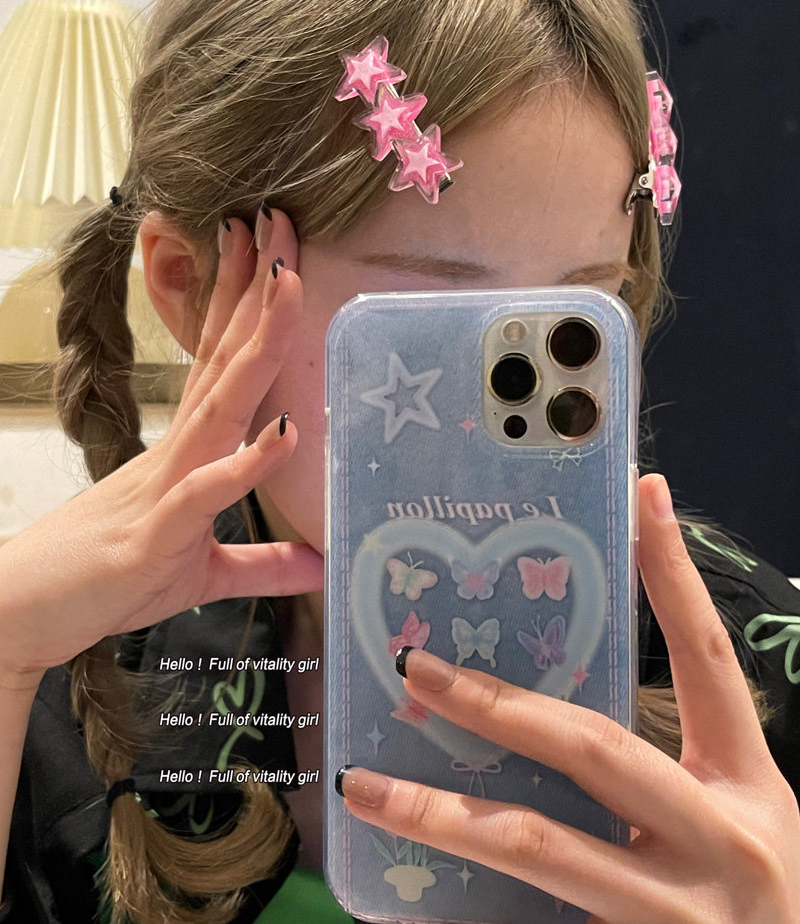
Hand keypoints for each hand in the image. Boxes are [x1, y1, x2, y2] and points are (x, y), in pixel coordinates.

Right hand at [0, 208, 322, 684]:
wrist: (29, 614)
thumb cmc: (111, 579)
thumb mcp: (203, 574)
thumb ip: (262, 563)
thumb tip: (317, 563)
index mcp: (189, 449)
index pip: (223, 362)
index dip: (249, 306)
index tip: (271, 250)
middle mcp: (180, 450)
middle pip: (226, 359)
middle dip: (258, 291)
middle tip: (281, 221)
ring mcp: (168, 483)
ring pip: (222, 404)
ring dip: (259, 346)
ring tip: (290, 287)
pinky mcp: (159, 531)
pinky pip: (208, 490)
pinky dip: (247, 462)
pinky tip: (285, 432)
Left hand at [338, 473, 799, 922]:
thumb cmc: (743, 904)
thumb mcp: (722, 825)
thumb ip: (656, 773)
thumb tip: (540, 705)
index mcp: (749, 788)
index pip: (709, 660)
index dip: (676, 577)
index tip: (644, 494)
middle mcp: (725, 840)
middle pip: (597, 747)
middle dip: (497, 704)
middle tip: (416, 666)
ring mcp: (681, 912)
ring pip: (541, 845)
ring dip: (442, 814)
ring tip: (365, 785)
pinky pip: (534, 915)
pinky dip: (463, 901)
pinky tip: (408, 886)